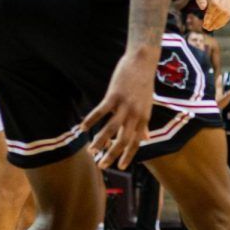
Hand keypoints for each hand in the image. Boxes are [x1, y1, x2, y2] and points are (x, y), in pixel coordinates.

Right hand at [82, 48, 156, 168]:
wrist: (143, 62)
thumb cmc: (144, 84)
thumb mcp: (148, 105)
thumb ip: (145, 123)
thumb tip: (146, 139)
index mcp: (144, 118)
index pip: (136, 142)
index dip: (128, 156)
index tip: (121, 167)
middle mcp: (135, 114)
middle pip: (123, 140)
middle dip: (112, 155)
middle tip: (102, 166)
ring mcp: (125, 105)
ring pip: (110, 129)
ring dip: (99, 142)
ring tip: (90, 151)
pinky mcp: (114, 95)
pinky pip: (100, 112)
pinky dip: (90, 121)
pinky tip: (82, 128)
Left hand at [193, 0, 229, 30]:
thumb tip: (203, 8)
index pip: (215, 3)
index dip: (210, 14)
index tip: (204, 23)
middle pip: (222, 9)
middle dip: (214, 20)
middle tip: (207, 28)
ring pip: (228, 12)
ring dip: (220, 22)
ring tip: (212, 28)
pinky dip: (224, 20)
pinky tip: (217, 25)